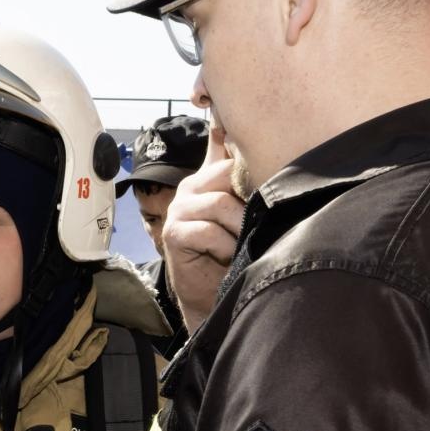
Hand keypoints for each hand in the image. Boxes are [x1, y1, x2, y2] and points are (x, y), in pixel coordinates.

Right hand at [163, 124, 246, 330]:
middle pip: (227, 175)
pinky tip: (227, 256)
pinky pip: (208, 231)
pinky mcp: (173, 233)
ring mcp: (178, 209)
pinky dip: (224, 246)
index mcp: (208, 177)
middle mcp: (190, 187)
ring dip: (239, 229)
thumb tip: (250, 137)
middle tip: (257, 222)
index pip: (223, 146)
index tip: (254, 156)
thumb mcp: (245, 212)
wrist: (211, 293)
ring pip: (221, 205)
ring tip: (243, 244)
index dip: (240, 152)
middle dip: (249, 200)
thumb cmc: (232, 252)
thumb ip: (246, 180)